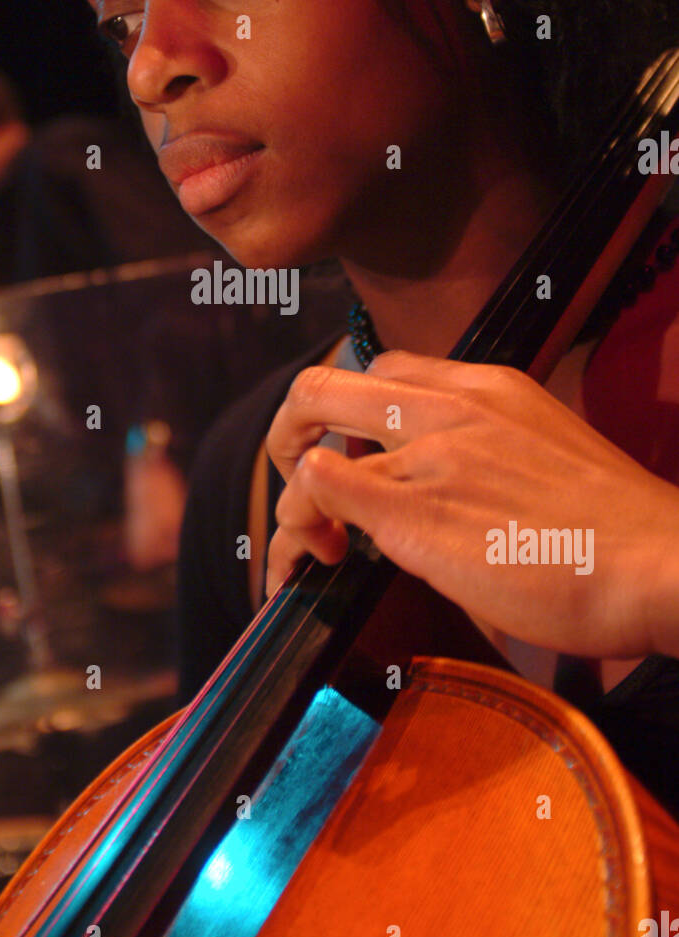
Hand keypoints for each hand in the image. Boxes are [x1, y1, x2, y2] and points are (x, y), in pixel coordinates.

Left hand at [264, 351, 678, 658]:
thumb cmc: (614, 530)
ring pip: (308, 446)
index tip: (360, 460)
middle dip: (293, 432)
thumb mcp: (547, 450)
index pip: (382, 371)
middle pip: (323, 386)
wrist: (658, 565)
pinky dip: (301, 521)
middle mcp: (448, 408)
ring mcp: (427, 457)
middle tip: (306, 484)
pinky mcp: (413, 514)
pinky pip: (320, 489)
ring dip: (295, 501)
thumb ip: (485, 449)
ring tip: (318, 547)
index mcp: (486, 386)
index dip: (353, 417)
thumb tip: (445, 482)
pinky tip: (326, 555)